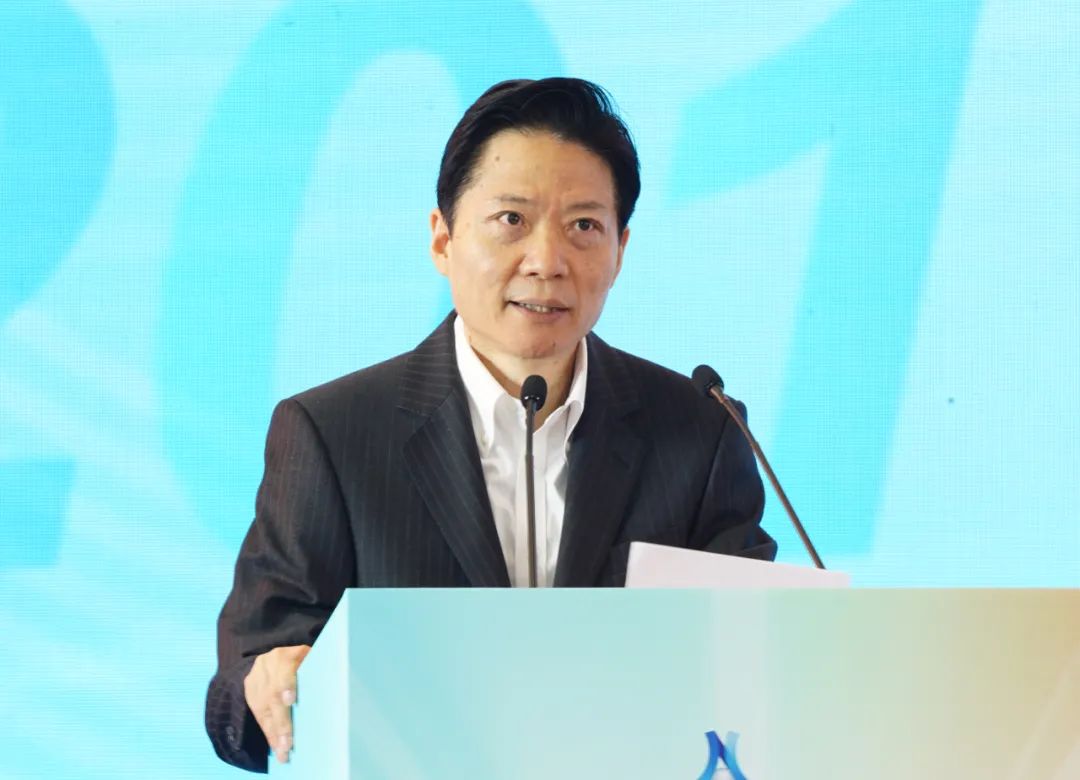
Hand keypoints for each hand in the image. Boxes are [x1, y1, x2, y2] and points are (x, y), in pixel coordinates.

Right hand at [243, 644, 310, 763]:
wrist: (277, 659)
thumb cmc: (305, 664)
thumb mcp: (312, 661)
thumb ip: (318, 672)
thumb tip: (335, 693)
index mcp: (288, 655)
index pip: (286, 669)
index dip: (287, 684)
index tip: (290, 700)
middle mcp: (269, 664)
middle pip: (273, 694)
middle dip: (282, 722)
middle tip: (288, 744)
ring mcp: (257, 676)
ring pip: (263, 709)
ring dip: (274, 733)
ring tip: (283, 752)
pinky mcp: (250, 689)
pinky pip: (258, 714)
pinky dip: (268, 732)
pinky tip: (276, 747)